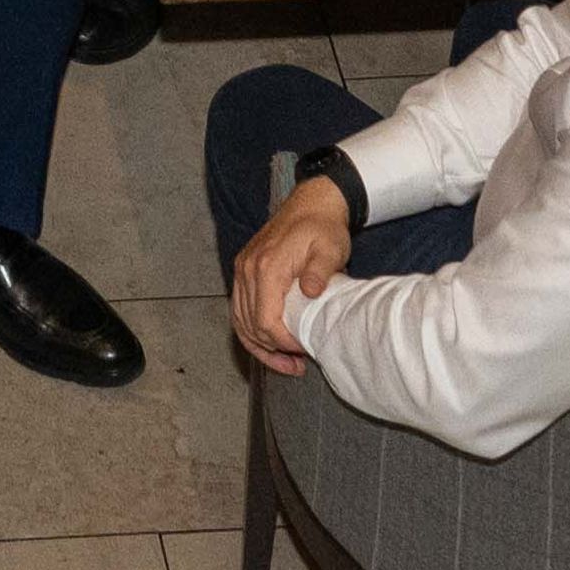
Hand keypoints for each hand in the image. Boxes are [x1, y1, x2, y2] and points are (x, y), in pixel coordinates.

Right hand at [228, 166, 354, 375]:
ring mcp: (243, 269)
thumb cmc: (322, 227)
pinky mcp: (244, 270)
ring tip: (285, 362)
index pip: (264, 320)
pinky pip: (240, 308)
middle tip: (297, 365)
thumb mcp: (330, 248)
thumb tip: (310, 292)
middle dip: (271, 350)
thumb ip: (320, 271)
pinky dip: (251, 330)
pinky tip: (268, 343)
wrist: (311, 204)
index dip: (281, 343)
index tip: (302, 351)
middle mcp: (248, 269)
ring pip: (240, 320)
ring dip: (259, 345)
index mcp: (267, 266)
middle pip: (249, 324)